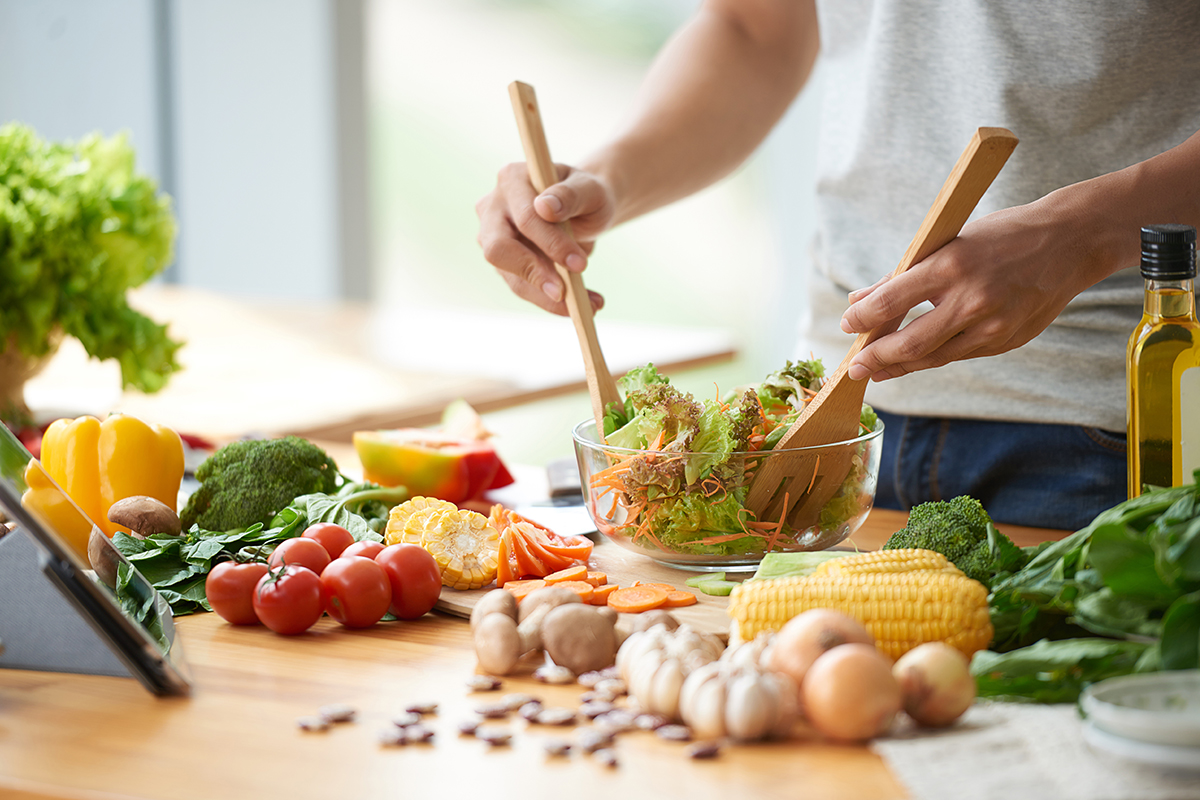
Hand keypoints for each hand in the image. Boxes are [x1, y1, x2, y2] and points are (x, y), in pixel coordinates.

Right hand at [475, 162, 614, 315]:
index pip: (525, 218)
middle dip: (534, 275)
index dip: (551, 243)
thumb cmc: (587, 195)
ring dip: (548, 297)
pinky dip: (552, 301)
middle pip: (498, 249)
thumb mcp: (590, 189)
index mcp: (512, 179)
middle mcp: (493, 207)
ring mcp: (492, 236)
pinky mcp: (503, 263)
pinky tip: (583, 304)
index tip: (580, 265)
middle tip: (566, 294)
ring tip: (589, 305)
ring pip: (510, 276)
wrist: (585, 209)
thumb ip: (571, 195)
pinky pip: (523, 287)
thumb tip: (545, 208)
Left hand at [838, 201, 1098, 380]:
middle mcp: (972, 300)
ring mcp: (992, 326)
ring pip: (933, 357)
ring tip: (875, 370)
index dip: (862, 319)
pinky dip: (932, 358)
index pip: (891, 301)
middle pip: (909, 344)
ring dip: (899, 367)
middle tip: (853, 368)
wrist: (1072, 242)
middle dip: (875, 359)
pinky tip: (913, 360)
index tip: (847, 325)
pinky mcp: (1006, 342)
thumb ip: (902, 275)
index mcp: (952, 266)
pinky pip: (959, 355)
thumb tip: (858, 300)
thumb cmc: (1003, 235)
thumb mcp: (948, 242)